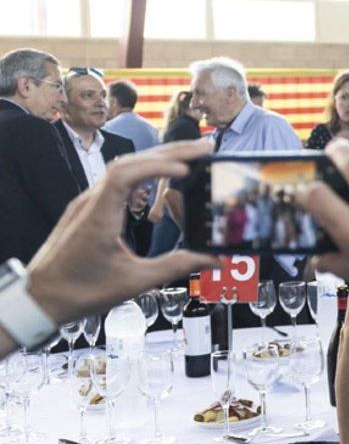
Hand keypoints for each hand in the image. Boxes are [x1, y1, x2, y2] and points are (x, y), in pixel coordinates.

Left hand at [25, 141, 218, 324]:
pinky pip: (117, 178)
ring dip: (157, 157)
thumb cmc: (81, 290)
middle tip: (204, 147)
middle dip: (169, 152)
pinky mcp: (90, 207)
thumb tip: (212, 258)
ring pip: (123, 167)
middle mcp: (91, 202)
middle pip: (130, 162)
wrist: (42, 296)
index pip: (124, 175)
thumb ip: (175, 266)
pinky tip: (162, 173)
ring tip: (190, 155)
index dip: (156, 167)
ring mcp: (88, 202)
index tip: (186, 170)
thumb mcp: (134, 282)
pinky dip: (144, 170)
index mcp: (98, 217)